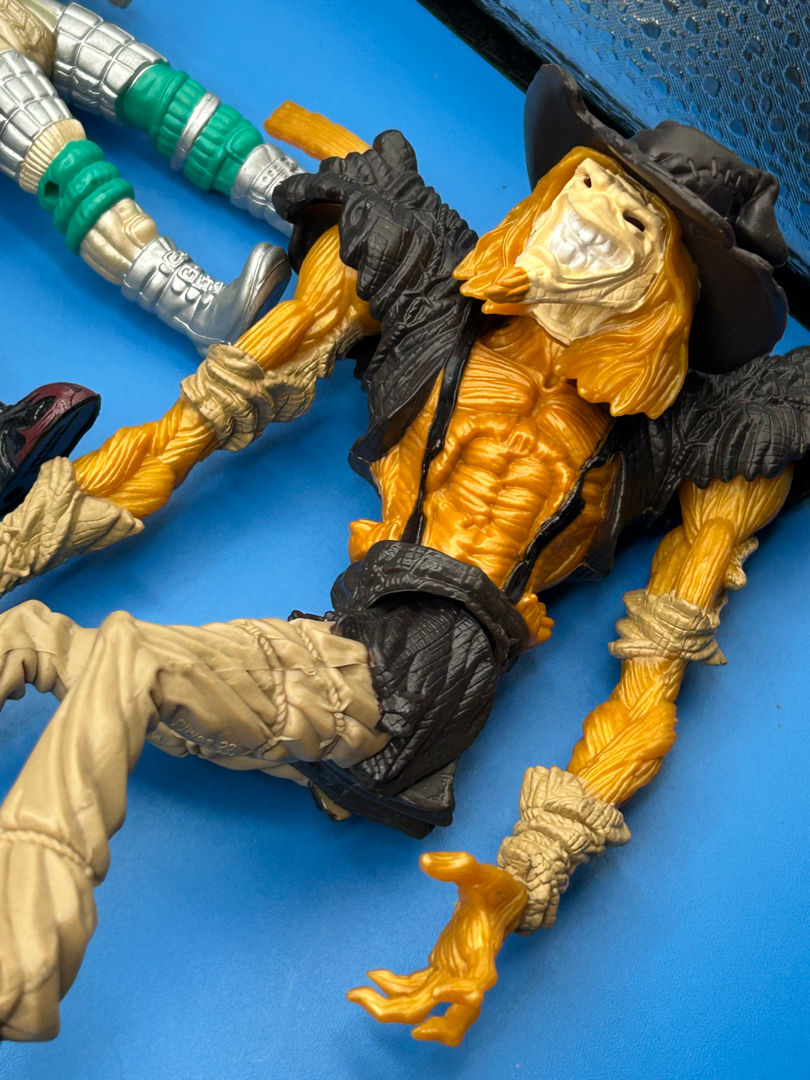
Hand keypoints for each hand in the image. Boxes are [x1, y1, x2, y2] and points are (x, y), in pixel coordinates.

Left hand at [347, 851, 526, 1045]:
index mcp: (483, 956)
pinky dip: (394, 990)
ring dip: (392, 1010)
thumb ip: (457, 866)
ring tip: (358, 993)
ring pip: (426, 1011)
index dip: (458, 997)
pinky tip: (373, 977)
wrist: (502, 901)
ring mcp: (453, 978)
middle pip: (446, 1017)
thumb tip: (425, 862)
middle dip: (405, 1014)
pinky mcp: (441, 973)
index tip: (436, 993)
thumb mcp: (480, 872)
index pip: (477, 987)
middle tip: (369, 1001)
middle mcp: (469, 977)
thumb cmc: (494, 889)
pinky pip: (415, 991)